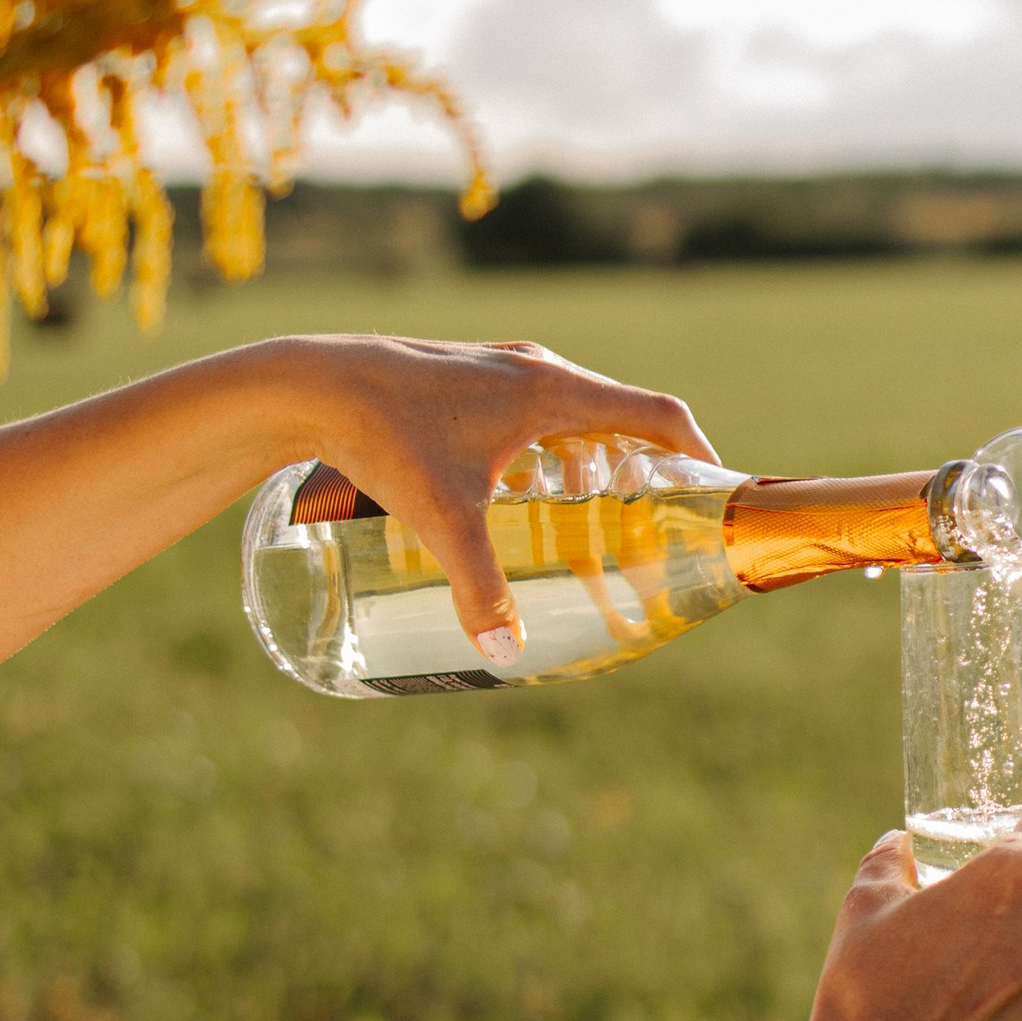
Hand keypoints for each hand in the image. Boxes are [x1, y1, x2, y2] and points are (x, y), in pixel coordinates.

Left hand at [292, 334, 718, 666]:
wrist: (310, 381)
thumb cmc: (382, 434)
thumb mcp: (441, 517)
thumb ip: (479, 586)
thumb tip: (508, 653)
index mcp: (553, 390)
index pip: (658, 414)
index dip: (697, 454)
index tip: (711, 495)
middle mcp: (536, 369)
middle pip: (620, 417)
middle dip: (642, 470)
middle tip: (648, 522)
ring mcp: (500, 368)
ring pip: (573, 413)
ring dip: (592, 458)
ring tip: (585, 512)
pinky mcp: (467, 377)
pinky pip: (534, 411)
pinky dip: (548, 447)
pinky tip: (517, 490)